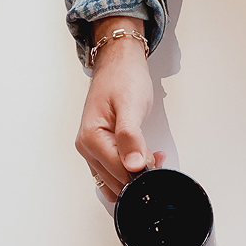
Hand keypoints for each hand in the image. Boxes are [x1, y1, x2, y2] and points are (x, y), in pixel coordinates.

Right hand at [76, 19, 163, 201]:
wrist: (118, 62)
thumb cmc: (123, 78)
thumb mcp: (131, 105)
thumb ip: (131, 137)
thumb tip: (133, 165)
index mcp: (90, 139)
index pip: (118, 172)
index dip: (141, 171)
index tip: (156, 160)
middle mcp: (87, 149)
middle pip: (117, 181)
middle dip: (139, 175)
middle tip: (157, 156)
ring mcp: (92, 152)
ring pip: (116, 182)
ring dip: (136, 176)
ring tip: (152, 156)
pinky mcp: (101, 152)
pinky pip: (115, 174)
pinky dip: (131, 173)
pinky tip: (144, 159)